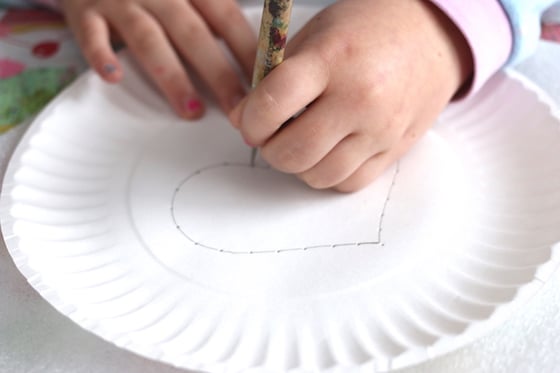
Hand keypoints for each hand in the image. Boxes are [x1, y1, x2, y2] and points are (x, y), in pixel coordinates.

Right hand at [59, 0, 255, 118]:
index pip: (225, 17)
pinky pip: (92, 34)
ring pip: (149, 38)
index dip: (244, 49)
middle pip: (192, 33)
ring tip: (191, 111)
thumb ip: (212, 14)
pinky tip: (115, 77)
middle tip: (236, 107)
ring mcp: (120, 0)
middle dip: (218, 73)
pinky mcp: (85, 10)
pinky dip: (101, 55)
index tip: (262, 83)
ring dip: (171, 76)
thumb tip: (252, 57)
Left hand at [229, 0, 472, 191]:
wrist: (432, 36)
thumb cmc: (368, 29)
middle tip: (271, 136)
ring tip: (301, 142)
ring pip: (319, 175)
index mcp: (333, 59)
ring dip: (298, 166)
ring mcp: (381, 129)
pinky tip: (328, 152)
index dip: (250, 121)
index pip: (274, 103)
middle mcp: (360, 98)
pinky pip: (348, 182)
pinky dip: (328, 174)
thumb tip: (242, 119)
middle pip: (294, 152)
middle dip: (270, 150)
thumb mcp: (316, 35)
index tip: (249, 122)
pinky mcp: (395, 150)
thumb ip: (275, 78)